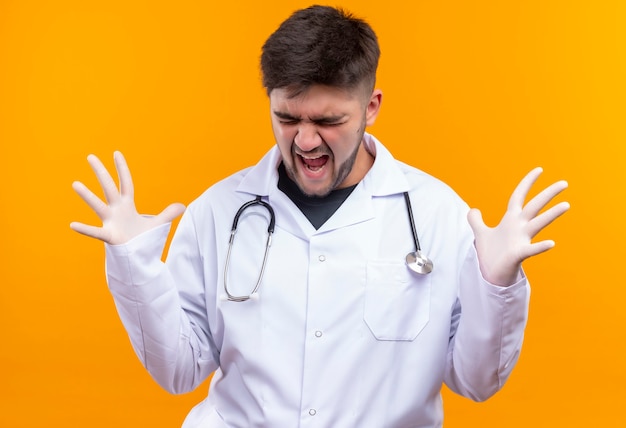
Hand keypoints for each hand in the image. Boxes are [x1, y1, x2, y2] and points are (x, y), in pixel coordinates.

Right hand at [70, 151, 185, 244]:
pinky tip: (72, 225)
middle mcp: (116, 210)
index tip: (116, 153)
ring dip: (88, 196)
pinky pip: (95, 232)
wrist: (135, 256)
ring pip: (98, 206)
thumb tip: (183, 206)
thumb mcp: (157, 224)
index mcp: (127, 205)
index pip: (126, 183)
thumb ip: (168, 214)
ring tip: (75, 184)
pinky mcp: (110, 236)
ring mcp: (111, 222)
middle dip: (101, 173)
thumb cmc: (141, 239)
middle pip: (109, 188)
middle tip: (90, 156)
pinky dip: (85, 229)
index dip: (122, 169)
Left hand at [467, 167, 568, 285]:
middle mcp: (519, 227)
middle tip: (564, 183)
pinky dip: (540, 246)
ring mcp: (521, 240)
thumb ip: (476, 220)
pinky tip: (551, 243)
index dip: (527, 183)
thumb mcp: (481, 233)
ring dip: (551, 215)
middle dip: (548, 194)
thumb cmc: (491, 253)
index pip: (519, 196)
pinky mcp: (519, 254)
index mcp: (510, 220)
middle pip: (534, 206)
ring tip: (566, 205)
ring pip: (538, 224)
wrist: (490, 273)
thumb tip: (473, 210)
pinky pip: (531, 249)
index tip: (539, 170)